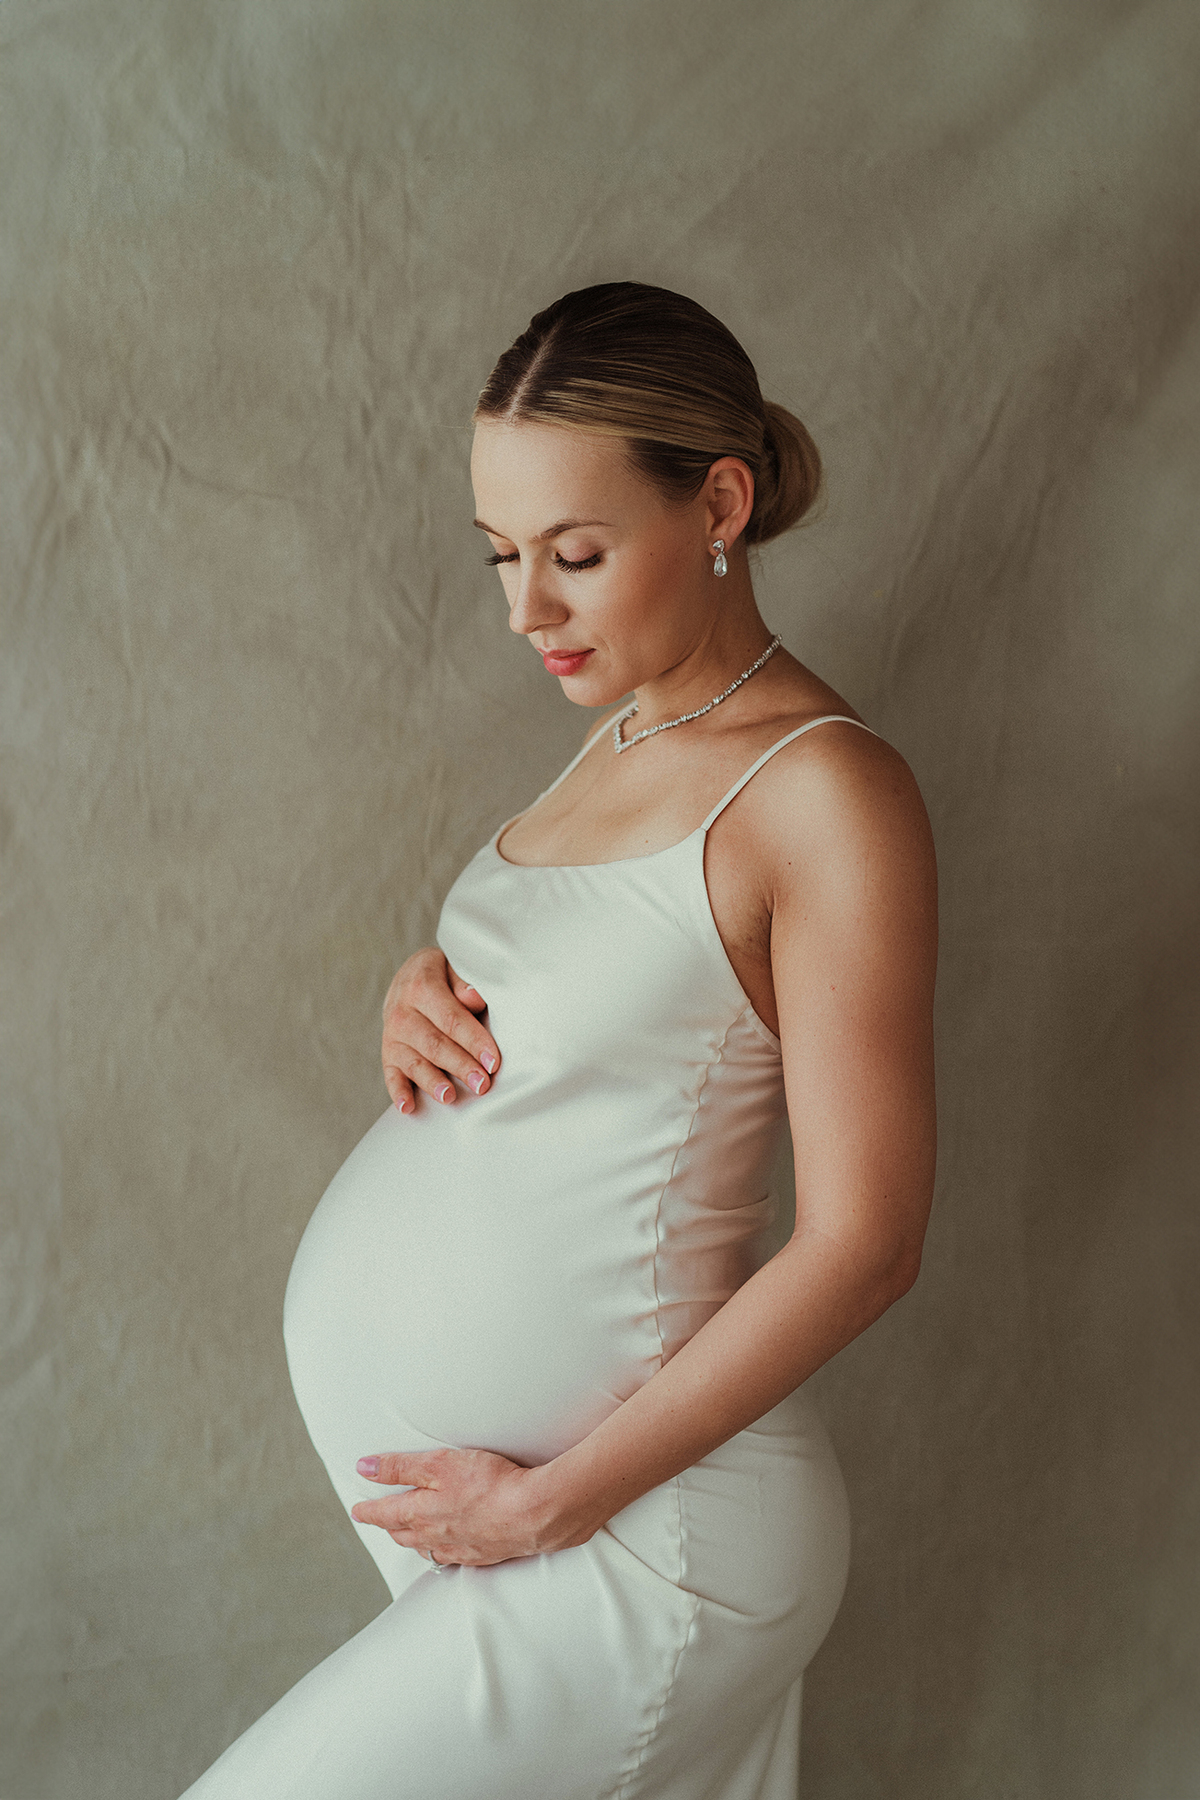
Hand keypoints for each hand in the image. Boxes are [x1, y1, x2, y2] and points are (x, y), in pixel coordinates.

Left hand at [350, 1449, 581, 1566]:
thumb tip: (363, 1468)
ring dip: (412, 1540)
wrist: (532, 1513)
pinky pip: (451, 1557)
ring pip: (426, 1548)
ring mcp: (459, 1548)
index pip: (385, 1514)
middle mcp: (435, 1536)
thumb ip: (399, 1466)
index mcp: (421, 1513)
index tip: (357, 1511)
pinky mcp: (482, 1554)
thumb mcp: (438, 1463)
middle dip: (388, 1526)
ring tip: (406, 1534)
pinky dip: (440, 1551)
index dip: (368, 1511)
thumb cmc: (488, 1484)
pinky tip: (445, 1548)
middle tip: (379, 1520)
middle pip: (403, 1534)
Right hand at [381, 949, 499, 1113]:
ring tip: (450, 1097)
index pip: (451, 1019)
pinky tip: (408, 1107)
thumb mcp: (454, 968)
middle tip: (481, 1084)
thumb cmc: (444, 976)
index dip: (473, 1041)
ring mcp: (392, 1034)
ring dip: (432, 1081)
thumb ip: (464, 983)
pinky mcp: (388, 1053)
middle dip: (460, 1066)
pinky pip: (391, 1074)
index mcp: (421, 986)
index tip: (492, 1061)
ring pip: (414, 1062)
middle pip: (434, 1044)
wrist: (411, 975)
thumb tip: (475, 998)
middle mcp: (402, 1011)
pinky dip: (398, 1092)